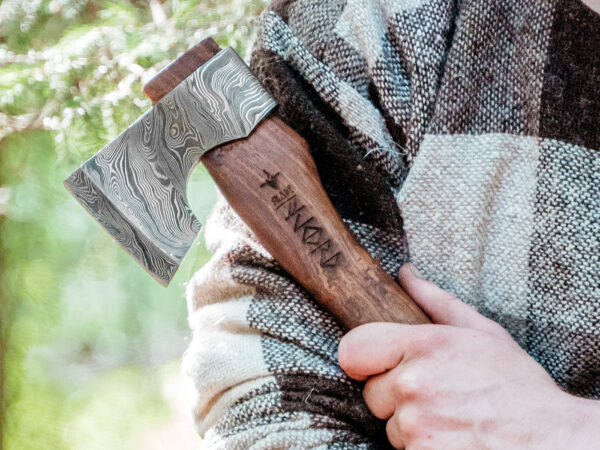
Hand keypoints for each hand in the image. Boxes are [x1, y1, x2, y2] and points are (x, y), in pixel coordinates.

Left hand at [338, 264, 597, 448]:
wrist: (551, 440)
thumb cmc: (516, 385)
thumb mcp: (482, 332)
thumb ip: (435, 301)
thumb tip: (405, 274)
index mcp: (424, 346)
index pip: (352, 350)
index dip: (364, 358)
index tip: (381, 364)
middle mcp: (413, 385)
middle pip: (371, 392)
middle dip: (394, 394)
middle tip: (433, 393)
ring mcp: (417, 425)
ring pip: (388, 424)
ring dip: (409, 423)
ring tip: (447, 416)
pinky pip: (403, 449)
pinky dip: (421, 446)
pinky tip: (449, 436)